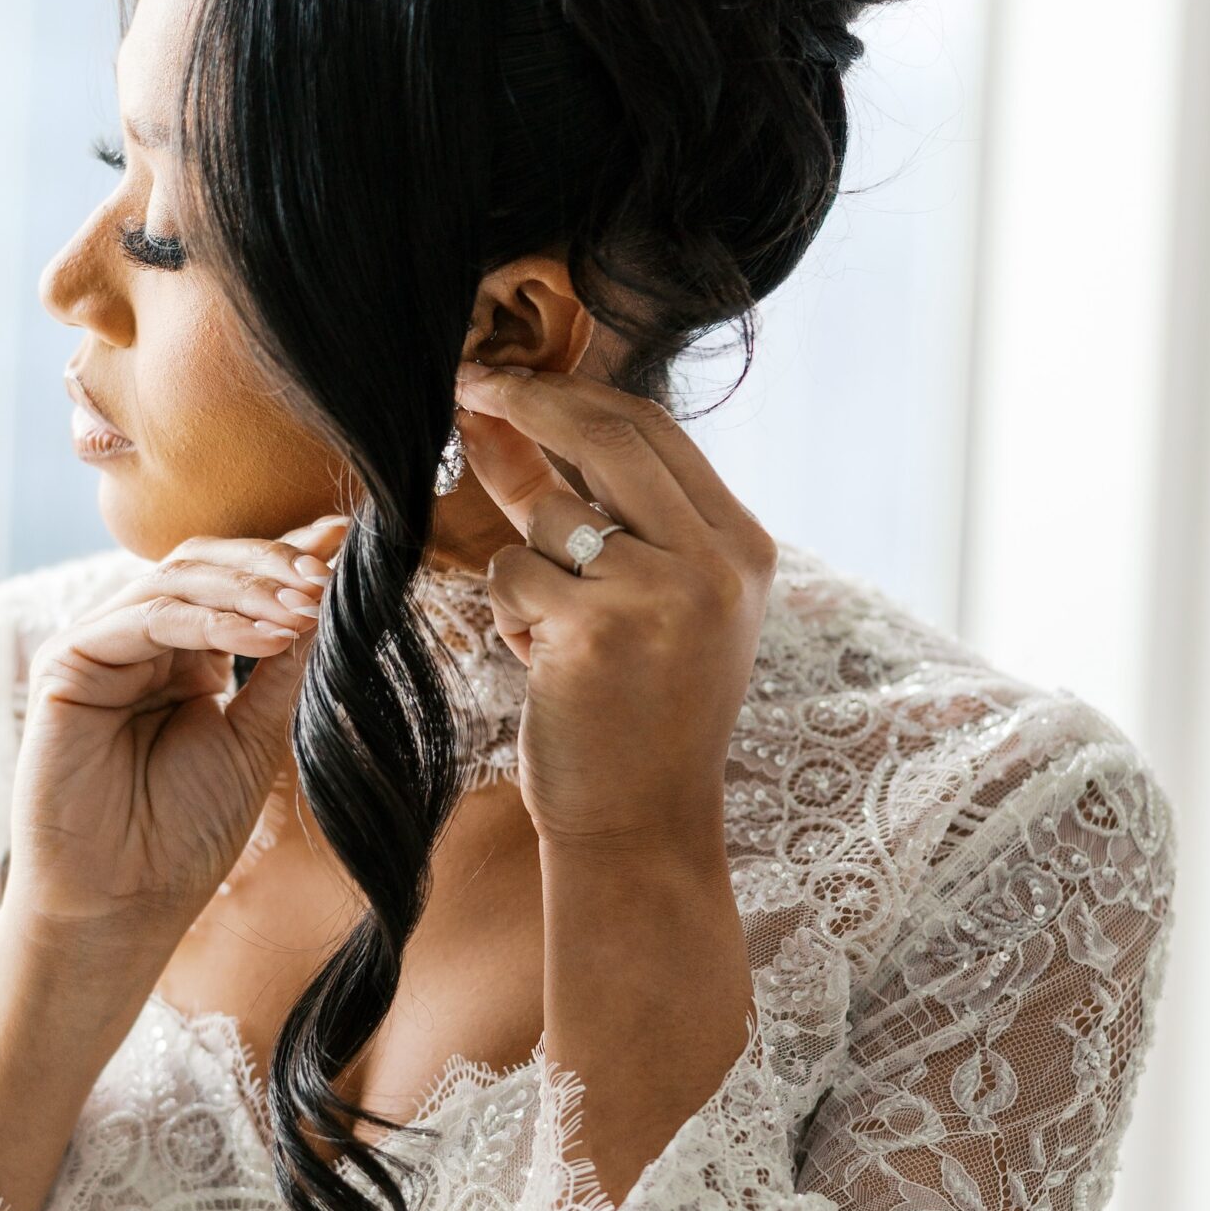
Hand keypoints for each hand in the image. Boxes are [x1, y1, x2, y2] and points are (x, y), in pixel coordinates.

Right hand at [2, 513, 350, 936]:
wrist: (122, 904)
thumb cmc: (183, 835)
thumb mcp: (253, 738)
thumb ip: (281, 668)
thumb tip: (327, 599)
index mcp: (179, 658)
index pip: (231, 584)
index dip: (285, 558)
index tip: (347, 545)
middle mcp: (136, 643)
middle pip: (200, 564)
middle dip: (269, 563)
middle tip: (326, 575)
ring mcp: (97, 648)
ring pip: (175, 579)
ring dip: (249, 587)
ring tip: (307, 606)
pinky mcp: (66, 663)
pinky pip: (146, 619)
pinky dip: (212, 619)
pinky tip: (268, 635)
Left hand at [454, 362, 776, 850]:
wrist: (642, 831)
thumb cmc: (636, 721)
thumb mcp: (648, 605)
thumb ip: (603, 514)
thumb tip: (508, 414)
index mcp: (742, 549)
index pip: (654, 431)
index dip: (573, 395)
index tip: (510, 379)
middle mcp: (714, 563)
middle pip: (608, 435)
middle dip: (528, 400)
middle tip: (467, 385)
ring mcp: (659, 592)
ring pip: (548, 517)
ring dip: (525, 570)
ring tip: (555, 640)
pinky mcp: (595, 628)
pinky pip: (512, 575)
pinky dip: (508, 617)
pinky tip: (544, 666)